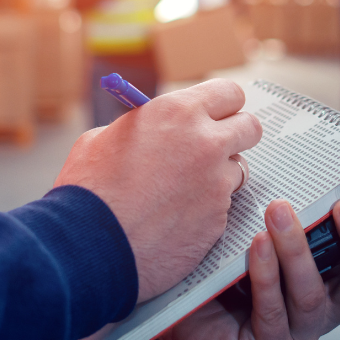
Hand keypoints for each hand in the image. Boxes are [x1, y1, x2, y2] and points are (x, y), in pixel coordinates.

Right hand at [55, 80, 262, 301]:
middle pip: (250, 127)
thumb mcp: (104, 138)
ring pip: (239, 170)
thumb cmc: (88, 191)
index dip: (223, 105)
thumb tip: (153, 128)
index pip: (229, 93)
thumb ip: (140, 127)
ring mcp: (216, 184)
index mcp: (178, 113)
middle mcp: (206, 143)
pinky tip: (176, 219)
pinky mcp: (218, 220)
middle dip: (235, 136)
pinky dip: (206, 210)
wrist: (89, 246)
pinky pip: (223, 207)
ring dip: (220, 176)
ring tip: (183, 189)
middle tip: (215, 147)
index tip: (216, 114)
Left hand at [159, 196, 339, 339]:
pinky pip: (275, 314)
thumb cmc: (226, 253)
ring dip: (300, 251)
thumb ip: (301, 199)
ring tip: (279, 213)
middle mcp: (332, 306)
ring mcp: (304, 333)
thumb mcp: (267, 218)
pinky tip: (255, 248)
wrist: (173, 296)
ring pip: (317, 296)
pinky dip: (266, 276)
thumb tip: (326, 151)